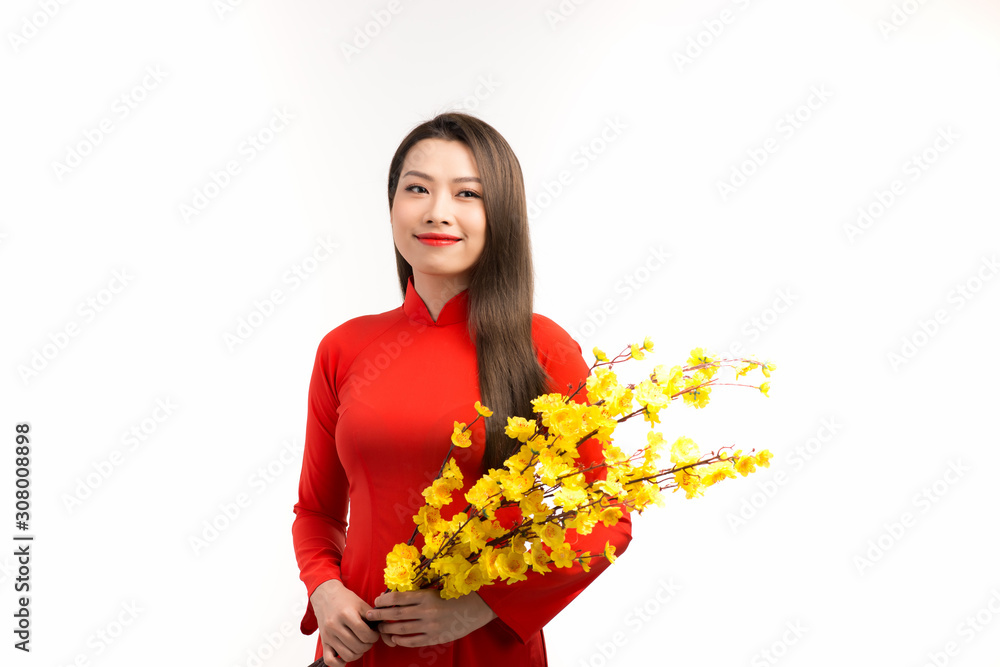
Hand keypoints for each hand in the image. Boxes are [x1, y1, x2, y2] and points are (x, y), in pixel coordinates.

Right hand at [310, 579, 379, 664]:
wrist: (326, 595)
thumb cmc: (346, 600)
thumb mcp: (361, 604)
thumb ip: (374, 617)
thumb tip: (386, 633)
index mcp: (346, 614)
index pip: (364, 634)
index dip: (374, 637)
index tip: (374, 634)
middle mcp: (335, 625)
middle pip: (357, 646)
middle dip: (368, 645)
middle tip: (368, 639)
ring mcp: (328, 635)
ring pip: (347, 655)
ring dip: (358, 653)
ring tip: (360, 645)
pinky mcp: (323, 642)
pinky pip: (330, 661)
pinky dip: (340, 663)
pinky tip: (347, 655)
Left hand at [367, 589, 497, 647]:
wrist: (477, 608)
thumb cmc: (455, 595)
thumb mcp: (436, 590)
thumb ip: (418, 595)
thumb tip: (396, 597)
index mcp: (426, 596)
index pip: (398, 598)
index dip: (384, 600)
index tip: (376, 601)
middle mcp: (427, 611)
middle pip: (396, 614)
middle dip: (379, 615)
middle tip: (369, 615)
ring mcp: (431, 625)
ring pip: (402, 629)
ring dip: (388, 629)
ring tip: (380, 629)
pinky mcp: (436, 637)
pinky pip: (414, 641)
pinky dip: (402, 640)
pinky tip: (395, 638)